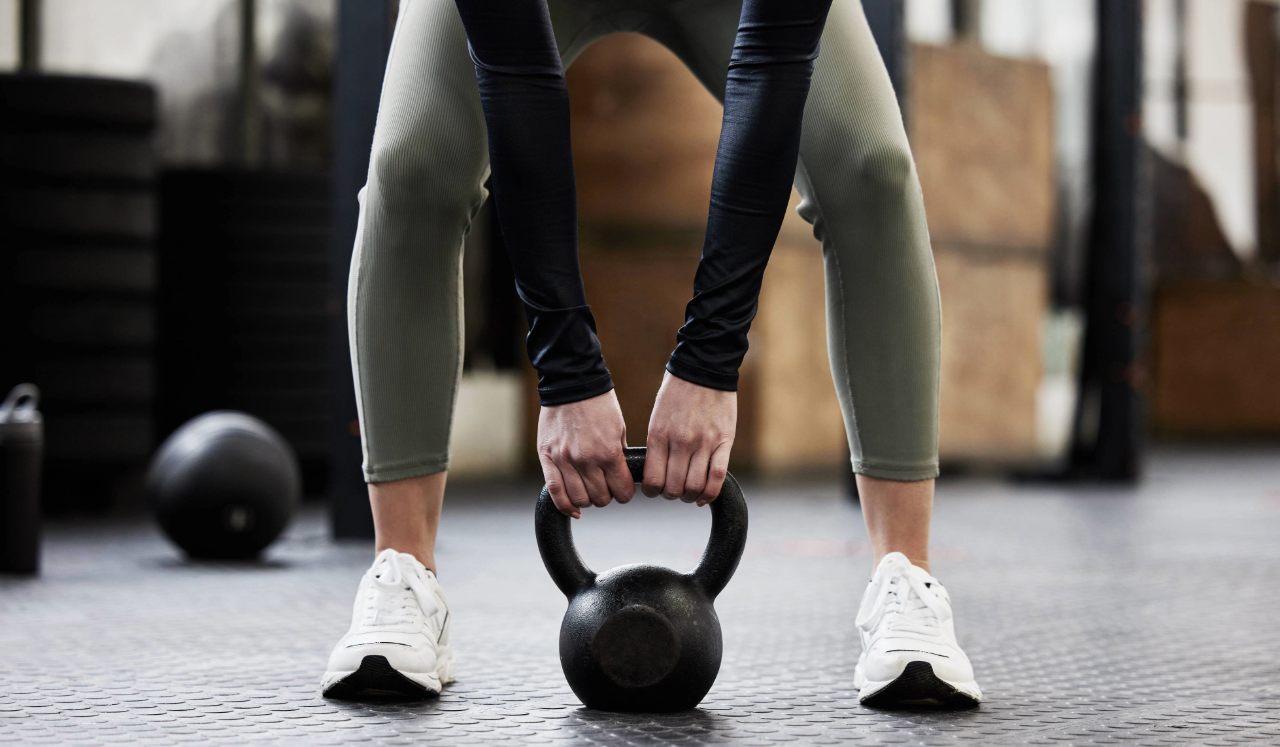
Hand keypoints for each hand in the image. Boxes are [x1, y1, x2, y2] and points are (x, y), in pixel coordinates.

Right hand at [537, 390, 634, 517]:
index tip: (624, 490)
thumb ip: (619, 455)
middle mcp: (586, 460)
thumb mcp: (619, 428)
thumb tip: (622, 476)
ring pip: (579, 499)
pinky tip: (573, 509)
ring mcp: (564, 460)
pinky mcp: (547, 458)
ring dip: (588, 500)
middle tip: (606, 487)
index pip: (622, 491)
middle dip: (607, 496)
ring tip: (589, 490)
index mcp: (608, 452)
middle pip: (600, 498)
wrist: (571, 383)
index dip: (625, 494)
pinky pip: (555, 492)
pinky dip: (565, 506)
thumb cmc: (598, 403)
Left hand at [643, 372, 735, 505]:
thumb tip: (655, 473)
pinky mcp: (724, 441)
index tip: (653, 490)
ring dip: (690, 496)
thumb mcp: (657, 417)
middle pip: (674, 488)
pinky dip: (710, 493)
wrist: (704, 368)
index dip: (651, 492)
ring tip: (688, 493)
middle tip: (672, 491)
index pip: (653, 480)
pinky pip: (718, 476)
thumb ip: (657, 445)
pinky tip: (704, 496)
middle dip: (671, 495)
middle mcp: (680, 442)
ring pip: (695, 486)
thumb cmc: (677, 393)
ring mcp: (704, 442)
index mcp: (659, 435)